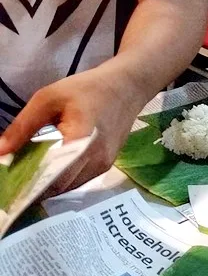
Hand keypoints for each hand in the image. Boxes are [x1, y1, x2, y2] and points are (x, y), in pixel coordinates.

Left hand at [0, 68, 143, 195]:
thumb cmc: (88, 89)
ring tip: (28, 176)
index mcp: (81, 142)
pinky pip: (79, 180)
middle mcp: (96, 160)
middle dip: (35, 187)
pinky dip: (62, 179)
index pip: (51, 177)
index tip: (9, 187)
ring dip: (48, 185)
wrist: (126, 88)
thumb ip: (23, 127)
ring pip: (69, 187)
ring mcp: (103, 165)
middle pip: (59, 187)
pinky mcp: (106, 165)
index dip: (29, 186)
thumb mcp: (48, 99)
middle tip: (13, 181)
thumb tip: (0, 151)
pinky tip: (48, 170)